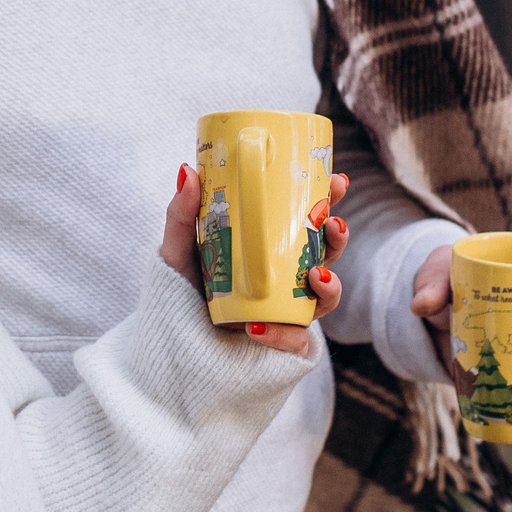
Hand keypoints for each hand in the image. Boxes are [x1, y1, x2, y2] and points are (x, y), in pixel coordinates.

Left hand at [160, 166, 349, 356]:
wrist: (173, 337)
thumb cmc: (184, 287)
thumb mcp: (180, 247)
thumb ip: (181, 213)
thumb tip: (187, 170)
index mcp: (273, 245)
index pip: (309, 218)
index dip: (328, 199)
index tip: (338, 182)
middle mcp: (287, 275)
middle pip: (328, 253)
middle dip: (338, 237)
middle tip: (333, 223)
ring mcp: (289, 309)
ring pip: (326, 296)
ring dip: (331, 286)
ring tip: (315, 275)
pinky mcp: (281, 341)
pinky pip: (294, 340)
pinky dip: (281, 336)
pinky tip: (258, 329)